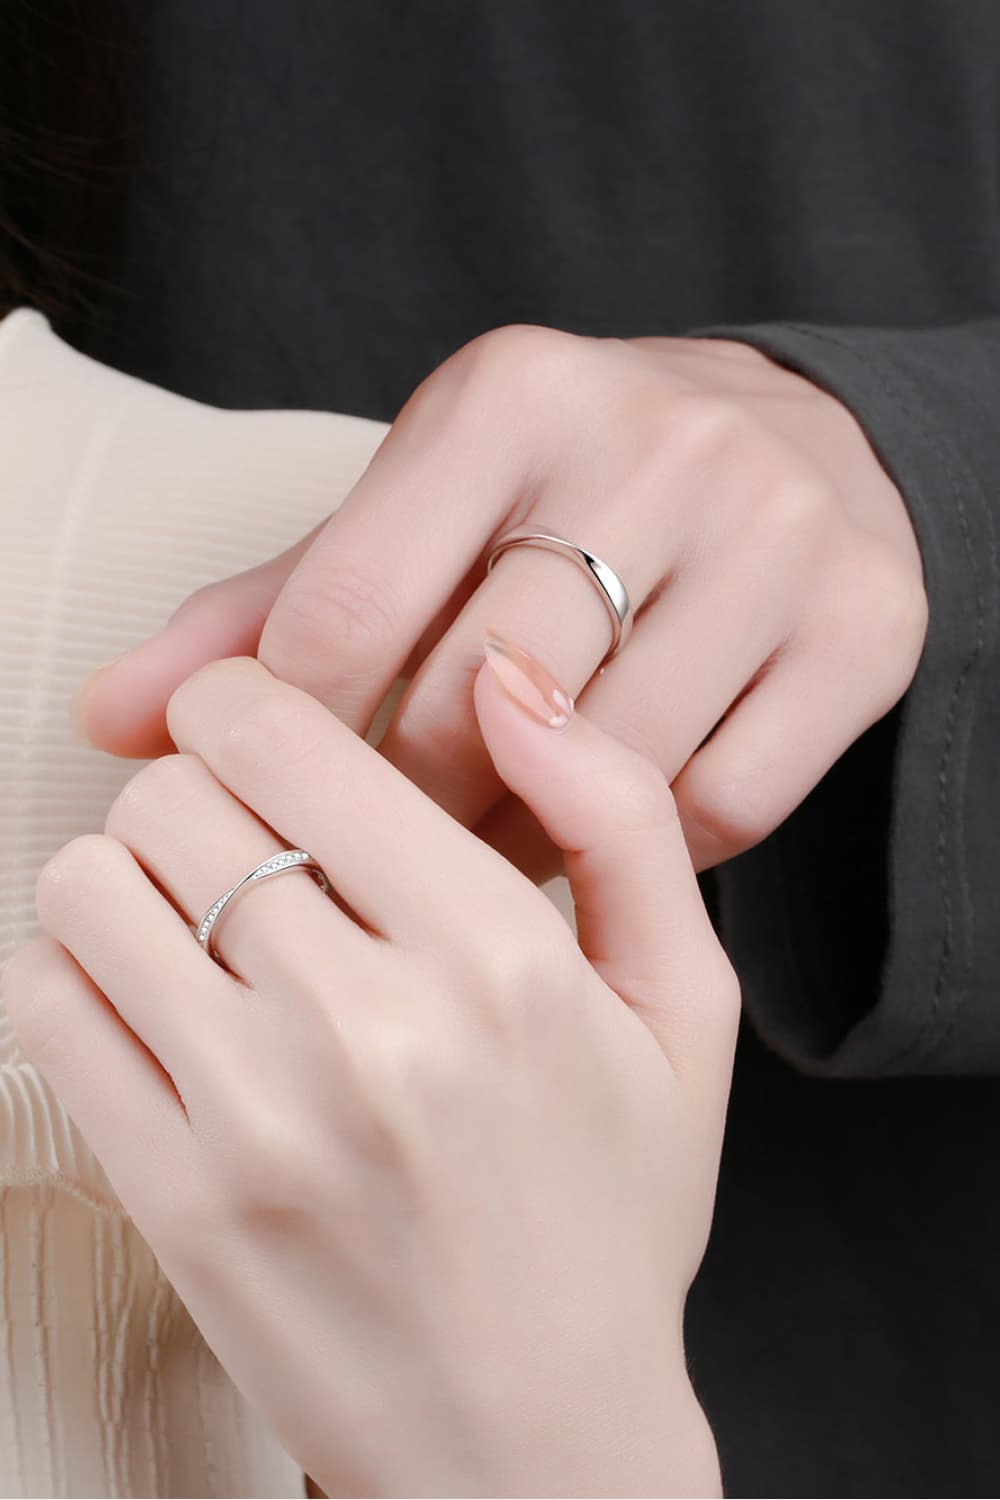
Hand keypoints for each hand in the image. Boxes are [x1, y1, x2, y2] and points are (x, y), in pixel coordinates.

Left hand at [5, 644, 737, 1497]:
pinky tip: (155, 1001)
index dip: (245, 702)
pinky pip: (49, 1003)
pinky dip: (77, 970)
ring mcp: (256, 1121)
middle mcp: (371, 1028)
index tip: (257, 730)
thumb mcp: (683, 1007)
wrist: (532, 1443)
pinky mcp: (173, 1199)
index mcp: (501, 957)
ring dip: (129, 872)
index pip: (285, 735)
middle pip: (177, 795)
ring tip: (196, 919)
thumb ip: (618, 817)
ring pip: (93, 881)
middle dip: (198, 791)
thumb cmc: (607, 1218)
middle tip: (245, 841)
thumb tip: (513, 680)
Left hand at [77, 327, 928, 879]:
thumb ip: (277, 606)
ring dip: (525, 844)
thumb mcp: (430, 505)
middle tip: (378, 862)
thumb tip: (116, 716)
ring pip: (612, 763)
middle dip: (412, 805)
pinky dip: (648, 851)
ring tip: (474, 871)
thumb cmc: (576, 490)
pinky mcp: (867, 631)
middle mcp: (659, 444)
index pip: (356, 596)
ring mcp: (778, 539)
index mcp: (515, 393)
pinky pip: (727, 803)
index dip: (297, 731)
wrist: (809, 443)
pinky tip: (601, 845)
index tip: (280, 794)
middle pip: (484, 691)